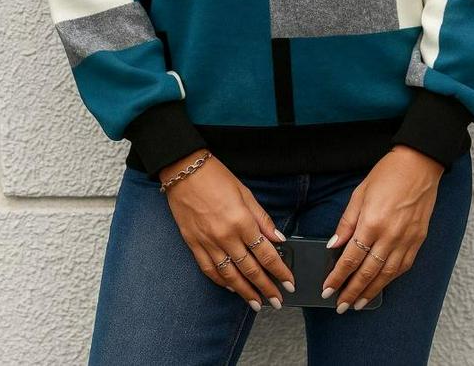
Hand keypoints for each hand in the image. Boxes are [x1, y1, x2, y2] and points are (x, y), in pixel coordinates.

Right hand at [159, 151, 295, 310]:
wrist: (184, 170)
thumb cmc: (216, 177)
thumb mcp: (245, 193)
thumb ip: (262, 218)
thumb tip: (279, 238)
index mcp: (241, 221)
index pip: (265, 253)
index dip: (279, 270)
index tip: (289, 282)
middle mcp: (225, 236)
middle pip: (250, 269)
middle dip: (266, 287)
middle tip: (278, 301)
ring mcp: (208, 242)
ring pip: (230, 275)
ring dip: (245, 292)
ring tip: (257, 303)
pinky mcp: (193, 244)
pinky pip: (208, 269)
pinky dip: (221, 281)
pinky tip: (231, 288)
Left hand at [321, 145, 444, 311]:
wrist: (419, 165)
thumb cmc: (388, 174)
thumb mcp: (359, 193)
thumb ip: (346, 222)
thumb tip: (333, 244)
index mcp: (372, 223)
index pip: (350, 259)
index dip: (338, 277)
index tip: (328, 290)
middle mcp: (390, 236)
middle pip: (367, 272)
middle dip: (352, 291)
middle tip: (340, 305)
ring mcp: (406, 240)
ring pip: (386, 275)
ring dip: (371, 291)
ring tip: (358, 303)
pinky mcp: (418, 240)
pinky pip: (403, 266)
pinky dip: (390, 279)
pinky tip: (381, 285)